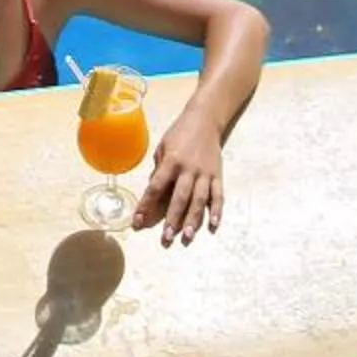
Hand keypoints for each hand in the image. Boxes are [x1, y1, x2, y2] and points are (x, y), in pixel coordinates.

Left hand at [135, 115, 224, 245]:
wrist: (205, 119)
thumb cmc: (179, 133)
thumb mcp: (162, 147)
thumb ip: (159, 170)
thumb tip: (153, 194)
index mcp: (171, 160)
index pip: (156, 186)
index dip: (146, 205)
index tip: (138, 221)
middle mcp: (189, 168)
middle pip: (180, 197)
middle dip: (173, 219)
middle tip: (166, 237)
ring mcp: (205, 173)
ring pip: (199, 200)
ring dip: (193, 220)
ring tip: (188, 237)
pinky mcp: (218, 175)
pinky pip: (218, 195)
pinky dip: (217, 211)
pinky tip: (214, 225)